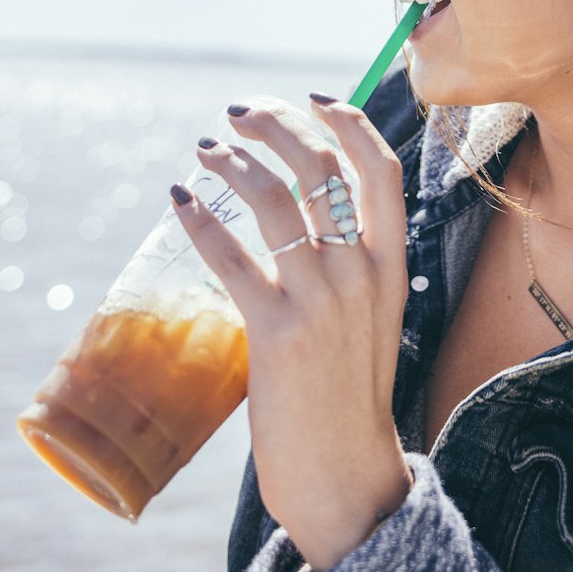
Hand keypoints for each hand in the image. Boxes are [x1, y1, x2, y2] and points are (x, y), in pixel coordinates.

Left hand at [171, 95, 412, 570]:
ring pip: (275, 198)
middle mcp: (362, 271)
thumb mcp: (372, 315)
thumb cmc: (350, 392)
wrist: (345, 473)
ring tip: (205, 151)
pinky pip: (231, 255)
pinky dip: (201, 217)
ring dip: (233, 161)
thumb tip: (307, 205)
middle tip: (238, 113)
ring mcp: (322, 300)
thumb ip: (351, 262)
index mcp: (391, 264)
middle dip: (276, 124)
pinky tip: (180, 200)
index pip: (380, 168)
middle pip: (321, 166)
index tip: (311, 97)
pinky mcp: (276, 332)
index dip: (348, 121)